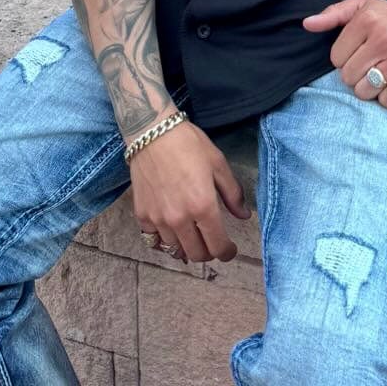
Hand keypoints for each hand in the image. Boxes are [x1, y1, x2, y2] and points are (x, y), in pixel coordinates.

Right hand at [129, 118, 251, 264]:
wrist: (152, 132)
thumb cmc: (189, 144)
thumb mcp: (218, 164)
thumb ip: (233, 194)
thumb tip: (244, 216)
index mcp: (203, 206)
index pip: (218, 246)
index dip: (228, 252)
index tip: (230, 249)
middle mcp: (180, 219)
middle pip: (197, 254)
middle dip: (209, 252)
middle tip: (212, 240)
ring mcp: (158, 219)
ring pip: (176, 250)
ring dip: (187, 246)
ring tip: (192, 233)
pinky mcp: (142, 215)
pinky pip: (154, 241)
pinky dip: (164, 241)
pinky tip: (171, 230)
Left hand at [302, 0, 386, 106]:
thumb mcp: (364, 6)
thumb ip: (334, 14)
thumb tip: (307, 24)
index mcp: (368, 18)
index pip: (336, 58)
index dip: (346, 57)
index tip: (361, 50)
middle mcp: (383, 37)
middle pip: (348, 77)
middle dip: (357, 74)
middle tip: (373, 63)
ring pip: (364, 92)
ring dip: (371, 88)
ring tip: (384, 73)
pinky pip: (386, 101)